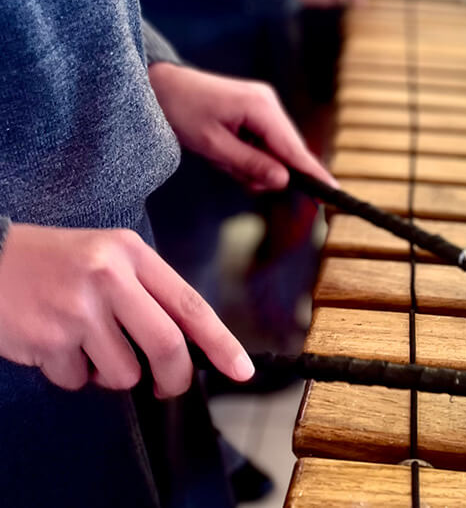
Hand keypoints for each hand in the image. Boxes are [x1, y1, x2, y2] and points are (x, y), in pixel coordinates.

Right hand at [0, 224, 253, 396]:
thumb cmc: (56, 262)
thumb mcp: (108, 256)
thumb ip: (147, 291)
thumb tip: (187, 343)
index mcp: (131, 254)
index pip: (190, 305)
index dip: (221, 342)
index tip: (241, 369)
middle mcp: (109, 278)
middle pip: (167, 346)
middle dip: (173, 378)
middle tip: (167, 387)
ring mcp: (77, 309)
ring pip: (124, 373)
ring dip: (110, 373)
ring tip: (88, 345)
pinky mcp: (48, 339)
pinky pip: (77, 381)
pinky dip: (72, 375)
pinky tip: (56, 345)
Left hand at [148, 63, 336, 191]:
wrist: (161, 84)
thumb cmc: (181, 111)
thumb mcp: (213, 146)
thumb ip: (250, 164)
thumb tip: (283, 180)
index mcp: (261, 108)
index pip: (294, 148)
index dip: (312, 172)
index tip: (331, 190)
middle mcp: (269, 104)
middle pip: (286, 152)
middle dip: (264, 170)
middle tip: (232, 169)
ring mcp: (264, 107)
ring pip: (274, 152)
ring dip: (251, 164)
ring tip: (221, 156)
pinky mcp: (257, 112)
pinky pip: (264, 144)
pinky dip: (248, 155)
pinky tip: (226, 150)